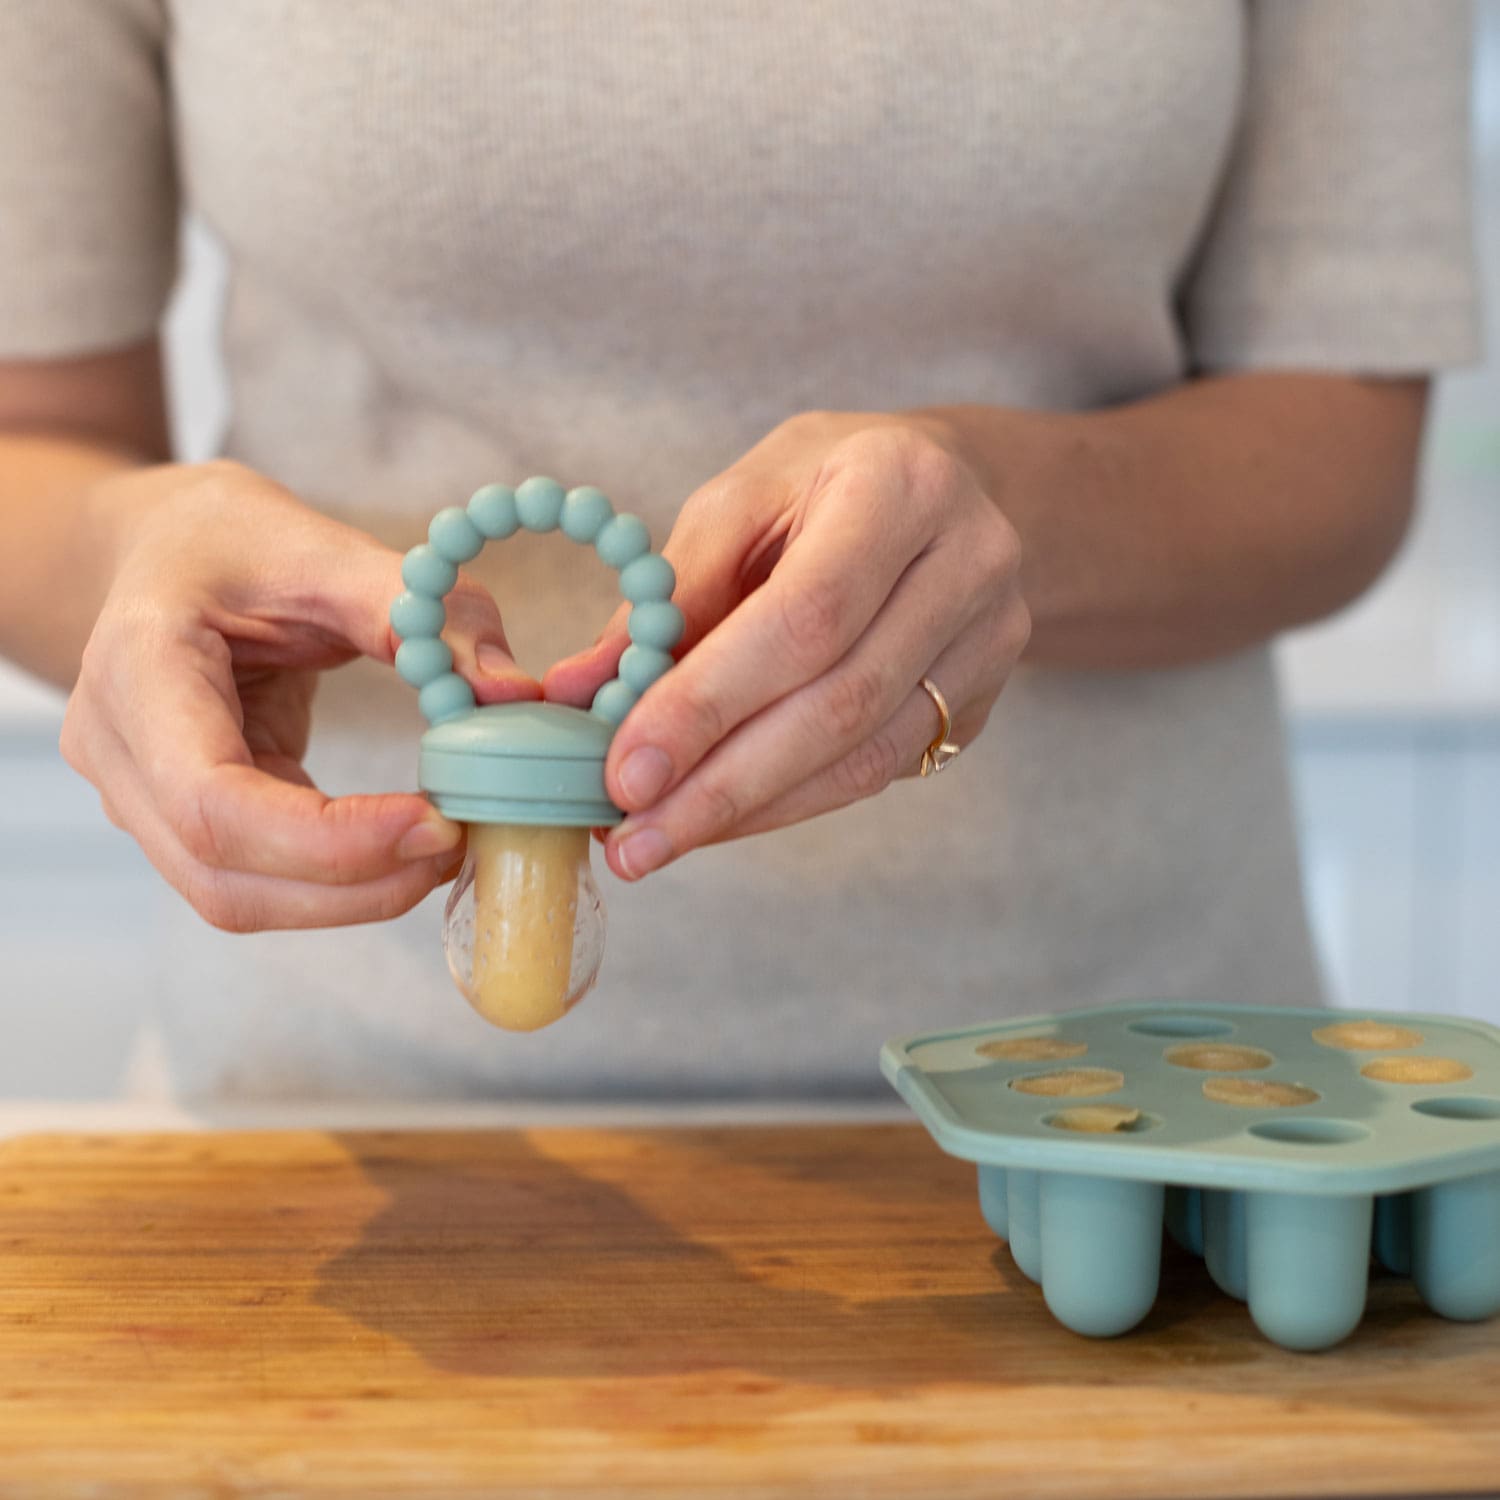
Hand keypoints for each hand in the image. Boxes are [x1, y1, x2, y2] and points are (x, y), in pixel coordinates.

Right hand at [61, 460, 539, 929]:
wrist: (167, 549)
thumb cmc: (237, 542)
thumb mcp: (326, 550)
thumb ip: (418, 612)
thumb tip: (511, 692)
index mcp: (137, 668)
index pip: (213, 800)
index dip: (328, 839)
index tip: (437, 823)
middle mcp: (117, 748)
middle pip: (223, 872)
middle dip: (352, 883)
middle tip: (459, 841)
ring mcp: (137, 795)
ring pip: (235, 896)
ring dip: (350, 895)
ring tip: (442, 845)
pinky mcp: (182, 819)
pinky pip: (257, 878)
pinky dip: (339, 878)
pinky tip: (406, 841)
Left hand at [545, 413, 1029, 878]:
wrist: (946, 490)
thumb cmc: (821, 485)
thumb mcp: (740, 502)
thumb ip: (668, 594)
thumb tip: (577, 693)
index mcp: (897, 485)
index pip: (806, 616)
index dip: (712, 702)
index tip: (626, 772)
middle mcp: (966, 562)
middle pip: (840, 701)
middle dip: (722, 783)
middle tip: (631, 838)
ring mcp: (989, 638)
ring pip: (864, 755)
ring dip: (750, 811)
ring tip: (656, 842)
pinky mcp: (981, 698)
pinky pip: (878, 772)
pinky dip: (788, 804)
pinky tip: (719, 821)